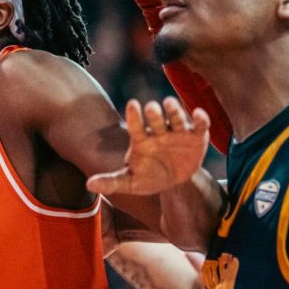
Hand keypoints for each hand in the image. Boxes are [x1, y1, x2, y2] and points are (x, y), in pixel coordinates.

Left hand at [87, 99, 209, 196]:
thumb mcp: (130, 182)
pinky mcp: (196, 136)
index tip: (132, 105)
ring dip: (174, 110)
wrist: (174, 182)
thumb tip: (89, 185)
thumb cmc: (148, 177)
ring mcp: (177, 132)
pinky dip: (200, 119)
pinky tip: (199, 114)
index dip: (134, 116)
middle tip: (151, 107)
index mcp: (141, 139)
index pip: (135, 126)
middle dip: (154, 113)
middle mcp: (159, 132)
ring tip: (169, 103)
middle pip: (156, 118)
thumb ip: (111, 182)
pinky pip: (199, 125)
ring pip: (176, 117)